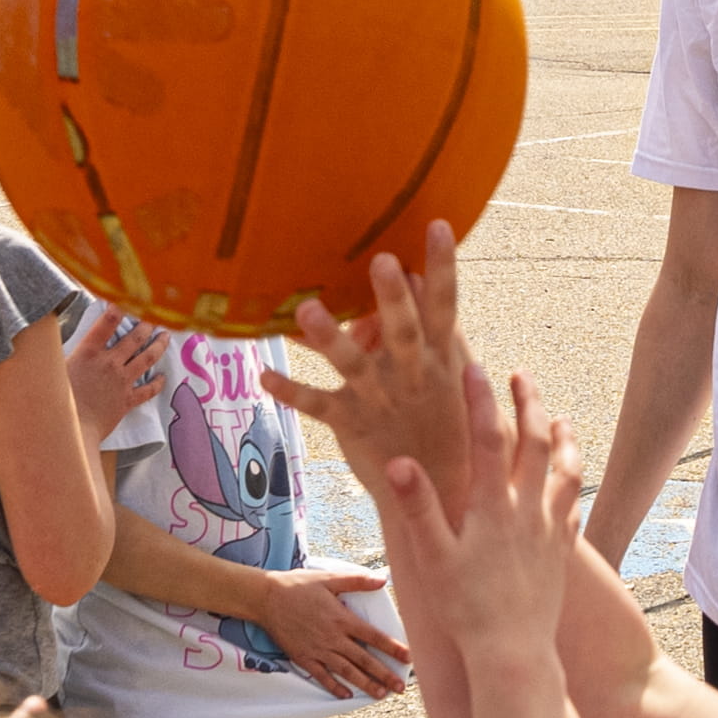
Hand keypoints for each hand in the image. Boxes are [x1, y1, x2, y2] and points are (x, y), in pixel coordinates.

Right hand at [64, 306, 168, 441]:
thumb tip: (45, 335)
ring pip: (147, 358)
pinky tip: (164, 377)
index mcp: (89, 352)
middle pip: (134, 338)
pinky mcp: (128, 400)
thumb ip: (56, 352)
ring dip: (158, 345)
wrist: (72, 430)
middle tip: (155, 315)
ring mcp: (122, 381)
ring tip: (166, 336)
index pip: (107, 322)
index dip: (119, 308)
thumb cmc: (56, 400)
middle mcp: (110, 362)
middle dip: (146, 324)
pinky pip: (148, 389)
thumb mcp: (53, 369)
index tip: (126, 298)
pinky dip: (158, 383)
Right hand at [248, 567, 410, 701]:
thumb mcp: (330, 578)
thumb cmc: (298, 586)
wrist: (266, 598)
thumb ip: (357, 581)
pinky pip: (321, 676)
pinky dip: (334, 687)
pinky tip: (347, 695)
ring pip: (346, 671)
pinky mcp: (303, 658)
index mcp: (342, 619)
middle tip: (401, 687)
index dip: (393, 648)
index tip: (409, 659)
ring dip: (365, 684)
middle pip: (364, 660)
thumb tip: (382, 579)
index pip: (374, 637)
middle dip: (384, 674)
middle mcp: (333, 638)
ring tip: (381, 695)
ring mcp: (318, 650)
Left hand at [266, 224, 471, 520]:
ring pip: (353, 365)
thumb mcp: (454, 374)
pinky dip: (291, 390)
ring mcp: (380, 398)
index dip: (443, 266)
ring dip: (330, 338)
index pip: (446, 306)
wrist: (441, 492)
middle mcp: (411, 374)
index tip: (437, 225)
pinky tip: (263, 374)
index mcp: (441, 358)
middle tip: (382, 260)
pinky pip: (318, 404)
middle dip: (393, 299)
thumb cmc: (447, 419)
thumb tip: (417, 277)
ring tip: (306, 310)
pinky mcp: (352, 422)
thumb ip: (435, 329)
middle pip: (403, 331)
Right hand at [365, 362, 581, 717]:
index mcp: (494, 507)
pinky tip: (568, 480)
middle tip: (520, 376)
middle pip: (537, 443)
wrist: (514, 653)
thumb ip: (418, 507)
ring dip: (563, 439)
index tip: (474, 369)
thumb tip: (399, 460)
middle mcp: (528, 511)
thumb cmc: (467, 609)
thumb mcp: (432, 558)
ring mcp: (550, 530)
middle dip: (528, 404)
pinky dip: (571, 484)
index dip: (481, 401)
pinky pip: (573, 507)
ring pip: (566, 471)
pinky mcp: (562, 553)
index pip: (489, 439)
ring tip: (559, 418)